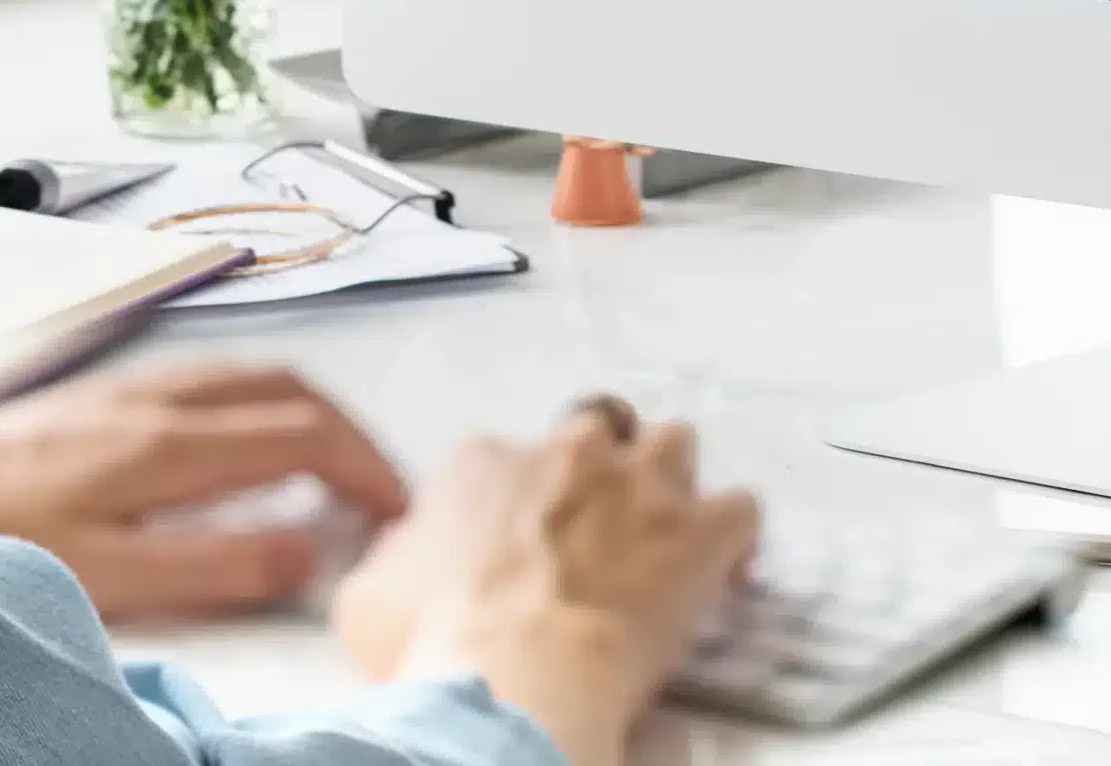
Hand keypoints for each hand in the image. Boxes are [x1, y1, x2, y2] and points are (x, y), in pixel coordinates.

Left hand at [0, 363, 405, 619]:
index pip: (308, 435)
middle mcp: (168, 398)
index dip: (365, 470)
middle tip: (379, 487)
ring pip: (260, 375)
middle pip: (297, 392)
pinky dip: (266, 399)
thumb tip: (308, 549)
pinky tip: (254, 433)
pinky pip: (220, 375)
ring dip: (314, 411)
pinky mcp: (113, 390)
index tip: (394, 509)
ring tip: (334, 461)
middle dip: (354, 436)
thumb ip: (216, 561)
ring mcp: (140, 385)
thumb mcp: (109, 573)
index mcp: (174, 441)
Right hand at [331, 398, 758, 765]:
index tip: (517, 543)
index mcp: (486, 461)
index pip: (504, 457)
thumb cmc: (435, 645)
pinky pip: (739, 508)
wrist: (515, 681)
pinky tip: (720, 569)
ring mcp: (641, 484)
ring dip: (669, 481)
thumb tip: (409, 549)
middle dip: (598, 469)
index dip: (516, 500)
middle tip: (591, 530)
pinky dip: (732, 537)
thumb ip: (399, 552)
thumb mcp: (370, 595)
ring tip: (661, 534)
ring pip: (674, 443)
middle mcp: (569, 451)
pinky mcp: (699, 530)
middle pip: (596, 429)